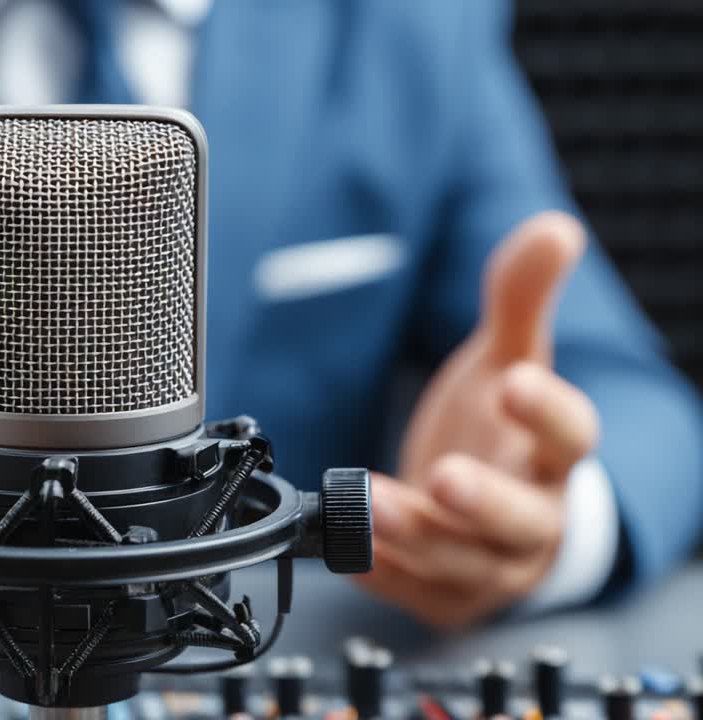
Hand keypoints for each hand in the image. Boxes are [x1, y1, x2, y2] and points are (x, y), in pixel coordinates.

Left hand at [353, 212, 599, 627]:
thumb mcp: (509, 361)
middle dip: (482, 501)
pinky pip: (413, 592)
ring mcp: (489, 565)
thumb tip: (554, 227)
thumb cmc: (502, 434)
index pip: (570, 437)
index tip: (512, 383)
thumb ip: (522, 298)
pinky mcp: (446, 597)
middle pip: (520, 519)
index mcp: (553, 458)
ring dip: (414, 536)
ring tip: (370, 503)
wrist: (496, 515)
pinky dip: (381, 572)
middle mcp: (531, 520)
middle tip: (446, 476)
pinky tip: (348, 552)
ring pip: (459, 560)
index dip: (547, 411)